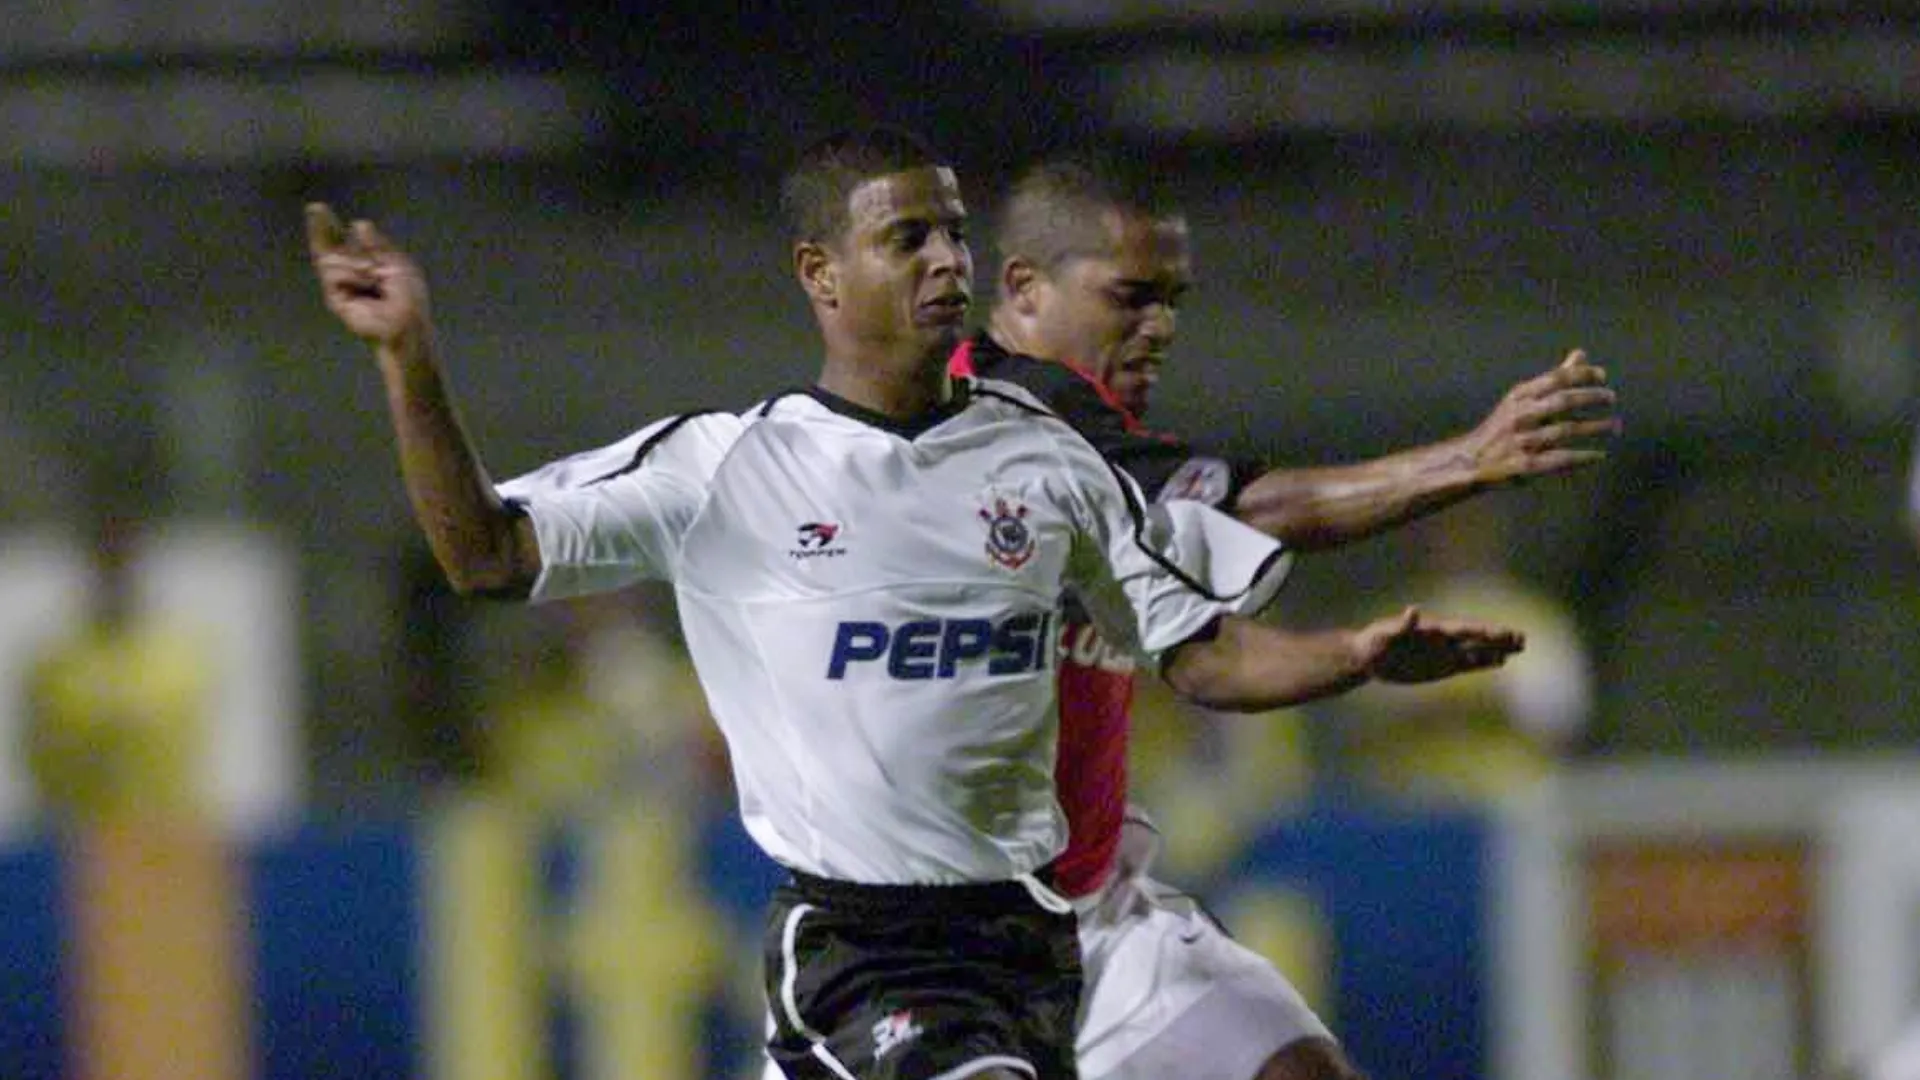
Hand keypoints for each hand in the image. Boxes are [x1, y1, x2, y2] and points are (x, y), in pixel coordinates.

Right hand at [306, 203, 429, 346]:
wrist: (405, 321)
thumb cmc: (408, 296)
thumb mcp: (396, 262)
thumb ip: (377, 244)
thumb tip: (359, 223)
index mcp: (364, 264)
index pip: (340, 242)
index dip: (328, 226)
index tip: (316, 208)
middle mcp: (349, 274)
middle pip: (326, 247)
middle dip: (320, 227)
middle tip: (315, 207)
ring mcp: (340, 286)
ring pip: (331, 259)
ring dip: (355, 263)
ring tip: (374, 276)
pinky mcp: (335, 298)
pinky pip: (334, 273)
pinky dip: (351, 274)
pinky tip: (366, 283)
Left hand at [1355, 606, 1524, 683]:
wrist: (1368, 657)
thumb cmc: (1374, 641)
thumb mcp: (1385, 633)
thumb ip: (1401, 624)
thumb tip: (1413, 610)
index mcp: (1432, 631)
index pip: (1462, 630)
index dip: (1481, 631)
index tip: (1501, 632)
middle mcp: (1443, 641)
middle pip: (1476, 639)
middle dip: (1498, 639)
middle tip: (1523, 638)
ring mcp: (1444, 653)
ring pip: (1477, 651)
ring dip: (1497, 649)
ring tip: (1520, 647)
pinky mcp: (1441, 667)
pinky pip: (1467, 664)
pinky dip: (1484, 663)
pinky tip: (1500, 662)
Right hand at [1465, 349, 1619, 486]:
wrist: (1469, 460)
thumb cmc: (1502, 427)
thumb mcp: (1522, 398)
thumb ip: (1554, 378)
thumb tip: (1581, 355)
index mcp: (1520, 396)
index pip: (1556, 378)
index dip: (1583, 375)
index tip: (1603, 376)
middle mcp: (1521, 415)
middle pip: (1563, 401)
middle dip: (1591, 397)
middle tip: (1611, 398)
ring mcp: (1523, 440)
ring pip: (1566, 430)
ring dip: (1595, 427)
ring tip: (1615, 426)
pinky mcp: (1526, 465)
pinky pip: (1561, 459)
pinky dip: (1583, 457)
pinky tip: (1599, 455)